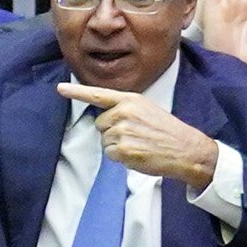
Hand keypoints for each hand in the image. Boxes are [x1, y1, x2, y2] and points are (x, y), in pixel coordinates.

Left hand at [57, 84, 220, 190]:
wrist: (186, 149)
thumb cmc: (168, 132)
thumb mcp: (148, 110)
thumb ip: (126, 109)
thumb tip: (106, 120)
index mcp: (131, 100)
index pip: (99, 95)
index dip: (77, 92)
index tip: (60, 88)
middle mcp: (124, 112)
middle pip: (100, 124)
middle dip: (112, 132)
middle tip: (136, 136)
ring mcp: (123, 131)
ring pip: (104, 141)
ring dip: (117, 146)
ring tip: (139, 145)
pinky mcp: (123, 149)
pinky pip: (110, 155)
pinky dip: (121, 158)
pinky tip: (138, 154)